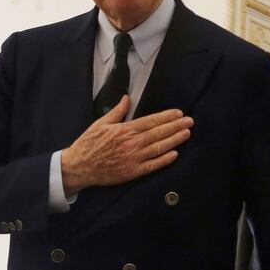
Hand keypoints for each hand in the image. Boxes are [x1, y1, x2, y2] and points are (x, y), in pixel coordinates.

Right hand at [61, 96, 192, 194]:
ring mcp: (133, 158)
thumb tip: (126, 98)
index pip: (151, 121)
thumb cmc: (89, 143)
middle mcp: (131, 143)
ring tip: (186, 134)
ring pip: (158, 148)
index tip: (178, 113)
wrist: (79, 166)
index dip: (167, 117)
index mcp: (124, 130)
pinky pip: (152, 166)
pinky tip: (175, 154)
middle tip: (190, 121)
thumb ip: (117, 111)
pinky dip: (164, 160)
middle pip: (158, 133)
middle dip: (176, 126)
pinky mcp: (132, 172)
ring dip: (174, 140)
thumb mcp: (101, 123)